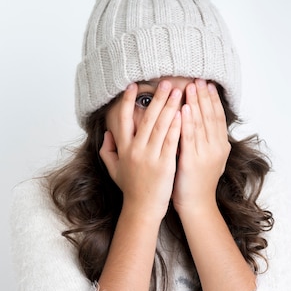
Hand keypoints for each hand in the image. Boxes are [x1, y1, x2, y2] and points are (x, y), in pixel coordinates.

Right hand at [99, 81, 181, 218]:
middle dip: (157, 98)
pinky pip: (171, 140)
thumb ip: (107, 150)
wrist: (142, 208)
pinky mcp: (165, 163)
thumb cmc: (130, 188)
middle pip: (146, 118)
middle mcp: (135, 149)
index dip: (127, 102)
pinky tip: (183, 113)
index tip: (132, 86)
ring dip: (169, 107)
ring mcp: (150, 156)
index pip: (123, 120)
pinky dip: (177, 126)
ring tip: (177, 92)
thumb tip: (107, 133)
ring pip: (161, 126)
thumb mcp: (113, 169)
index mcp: (123, 148)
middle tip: (165, 82)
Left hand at [172, 79, 230, 215]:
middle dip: (204, 96)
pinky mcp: (192, 161)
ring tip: (191, 87)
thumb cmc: (196, 180)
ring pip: (202, 123)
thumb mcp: (207, 157)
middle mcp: (216, 148)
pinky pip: (189, 138)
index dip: (212, 99)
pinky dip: (187, 122)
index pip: (218, 116)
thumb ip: (205, 138)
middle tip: (198, 78)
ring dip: (196, 103)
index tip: (206, 83)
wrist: (196, 204)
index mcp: (221, 145)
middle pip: (211, 116)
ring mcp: (205, 154)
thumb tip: (199, 117)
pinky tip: (183, 109)